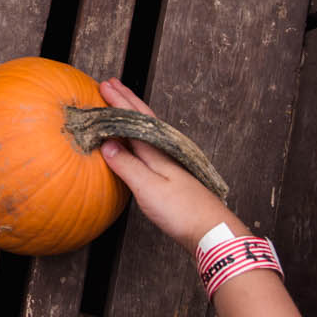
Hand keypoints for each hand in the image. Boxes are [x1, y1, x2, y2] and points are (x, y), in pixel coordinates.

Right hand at [95, 78, 244, 247]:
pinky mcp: (171, 177)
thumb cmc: (181, 211)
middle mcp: (165, 152)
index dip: (119, 102)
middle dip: (126, 101)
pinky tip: (136, 141)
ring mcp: (170, 164)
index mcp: (158, 151)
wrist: (212, 232)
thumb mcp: (148, 188)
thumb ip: (127, 165)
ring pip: (148, 130)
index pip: (135, 119)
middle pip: (144, 120)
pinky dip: (138, 134)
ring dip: (133, 115)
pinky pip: (150, 145)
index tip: (104, 85)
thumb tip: (106, 143)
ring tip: (121, 105)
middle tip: (111, 84)